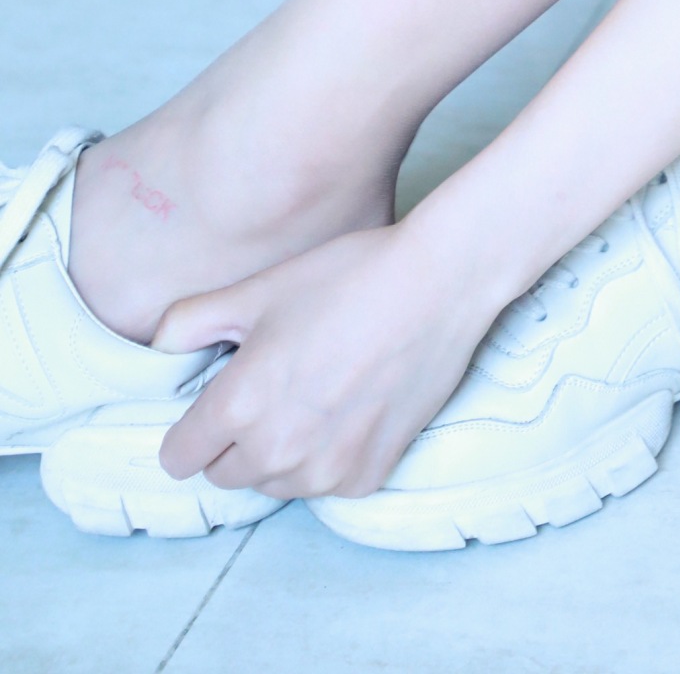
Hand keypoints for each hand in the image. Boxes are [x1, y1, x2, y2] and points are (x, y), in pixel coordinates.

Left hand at [151, 224, 496, 500]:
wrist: (439, 283)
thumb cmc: (348, 276)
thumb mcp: (260, 288)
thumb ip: (190, 321)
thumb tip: (156, 348)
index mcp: (239, 405)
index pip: (178, 457)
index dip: (190, 428)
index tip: (214, 402)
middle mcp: (277, 450)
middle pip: (225, 474)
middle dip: (235, 440)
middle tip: (272, 388)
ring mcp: (326, 469)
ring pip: (275, 483)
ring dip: (281, 453)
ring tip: (314, 394)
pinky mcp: (369, 475)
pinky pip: (326, 485)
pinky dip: (329, 458)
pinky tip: (350, 408)